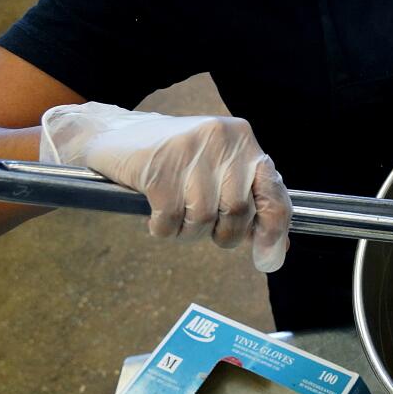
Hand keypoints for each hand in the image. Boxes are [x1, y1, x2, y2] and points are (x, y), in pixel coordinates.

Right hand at [38, 102, 289, 271]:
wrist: (114, 134)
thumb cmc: (172, 160)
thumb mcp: (216, 170)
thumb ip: (245, 199)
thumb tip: (278, 245)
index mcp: (243, 139)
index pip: (272, 190)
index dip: (274, 229)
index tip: (268, 259)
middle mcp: (223, 139)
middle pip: (238, 210)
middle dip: (222, 233)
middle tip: (200, 229)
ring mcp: (190, 150)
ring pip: (204, 218)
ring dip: (188, 232)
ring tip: (175, 218)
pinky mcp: (159, 167)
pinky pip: (171, 219)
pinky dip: (163, 228)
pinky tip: (156, 216)